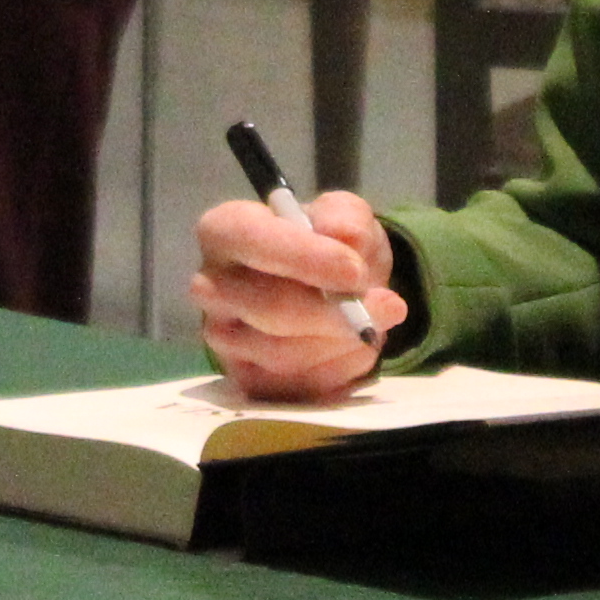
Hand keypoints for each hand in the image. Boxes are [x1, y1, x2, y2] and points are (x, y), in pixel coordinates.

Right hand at [192, 189, 395, 400]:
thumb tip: (344, 236)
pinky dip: (339, 368)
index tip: (355, 270)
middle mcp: (211, 286)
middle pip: (267, 308)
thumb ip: (345, 216)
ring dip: (341, 341)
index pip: (250, 240)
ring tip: (374, 323)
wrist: (325, 289)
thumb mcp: (342, 215)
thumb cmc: (325, 244)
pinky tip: (355, 346)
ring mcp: (223, 340)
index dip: (304, 257)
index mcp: (223, 230)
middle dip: (333, 312)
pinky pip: (296, 385)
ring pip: (284, 353)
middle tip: (388, 305)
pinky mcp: (245, 380)